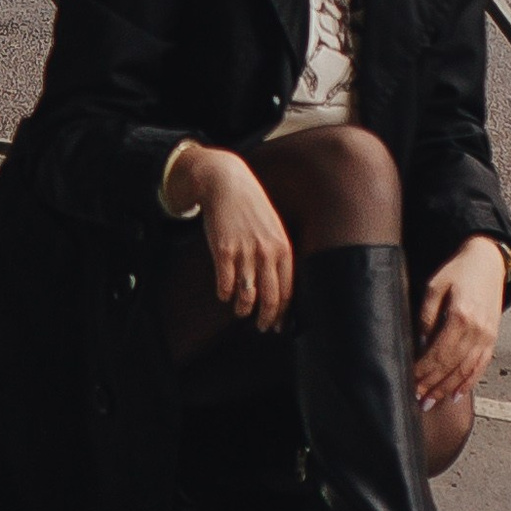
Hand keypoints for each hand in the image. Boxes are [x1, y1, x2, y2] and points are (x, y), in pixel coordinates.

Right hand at [174, 145, 294, 330]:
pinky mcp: (223, 250)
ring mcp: (244, 252)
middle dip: (266, 318)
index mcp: (282, 248)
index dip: (283, 312)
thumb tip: (281, 285)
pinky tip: (223, 293)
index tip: (278, 323)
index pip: (288, 290)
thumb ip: (279, 254)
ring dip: (243, 309)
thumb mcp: (274, 227)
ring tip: (240, 311)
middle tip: (262, 327)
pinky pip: (225, 284)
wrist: (227, 183)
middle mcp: (266, 252)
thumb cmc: (252, 207)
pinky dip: (224, 294)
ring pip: (246, 296)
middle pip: (270, 298)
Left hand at [415, 237, 507, 407]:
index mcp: (460, 316)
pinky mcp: (493, 339)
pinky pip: (481, 366)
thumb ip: (426, 316)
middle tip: (418, 399)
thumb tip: (420, 345)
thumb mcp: (435, 287)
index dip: (424, 371)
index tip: (411, 381)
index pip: (438, 353)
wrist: (487, 262)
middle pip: (451, 366)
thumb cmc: (458, 272)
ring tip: (432, 400)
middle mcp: (477, 330)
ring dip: (447, 388)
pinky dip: (468, 383)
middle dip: (433, 385)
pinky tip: (456, 394)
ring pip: (466, 371)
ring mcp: (488, 336)